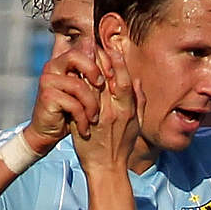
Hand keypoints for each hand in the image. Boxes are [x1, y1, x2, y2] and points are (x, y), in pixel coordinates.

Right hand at [23, 48, 104, 154]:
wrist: (50, 132)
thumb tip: (119, 54)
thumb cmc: (74, 111)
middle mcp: (54, 66)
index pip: (83, 47)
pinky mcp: (47, 96)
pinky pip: (73, 104)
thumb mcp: (90, 92)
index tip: (112, 74)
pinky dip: (83, 118)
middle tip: (102, 86)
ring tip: (94, 119)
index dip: (101, 57)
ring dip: (91, 106)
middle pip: (75, 56)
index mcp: (67, 62)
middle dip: (94, 71)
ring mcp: (48, 80)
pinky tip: (85, 129)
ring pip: (79, 86)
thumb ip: (99, 74)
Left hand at [72, 47, 138, 174]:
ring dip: (86, 68)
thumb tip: (137, 81)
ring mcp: (98, 116)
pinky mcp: (84, 121)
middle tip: (94, 42)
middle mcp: (114, 111)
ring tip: (81, 53)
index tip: (112, 47)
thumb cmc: (122, 146)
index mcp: (128, 110)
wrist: (106, 167)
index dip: (118, 63)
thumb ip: (138, 102)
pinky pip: (79, 100)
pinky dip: (76, 85)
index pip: (124, 81)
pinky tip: (72, 74)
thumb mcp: (136, 124)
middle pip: (106, 79)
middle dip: (100, 59)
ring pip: (91, 87)